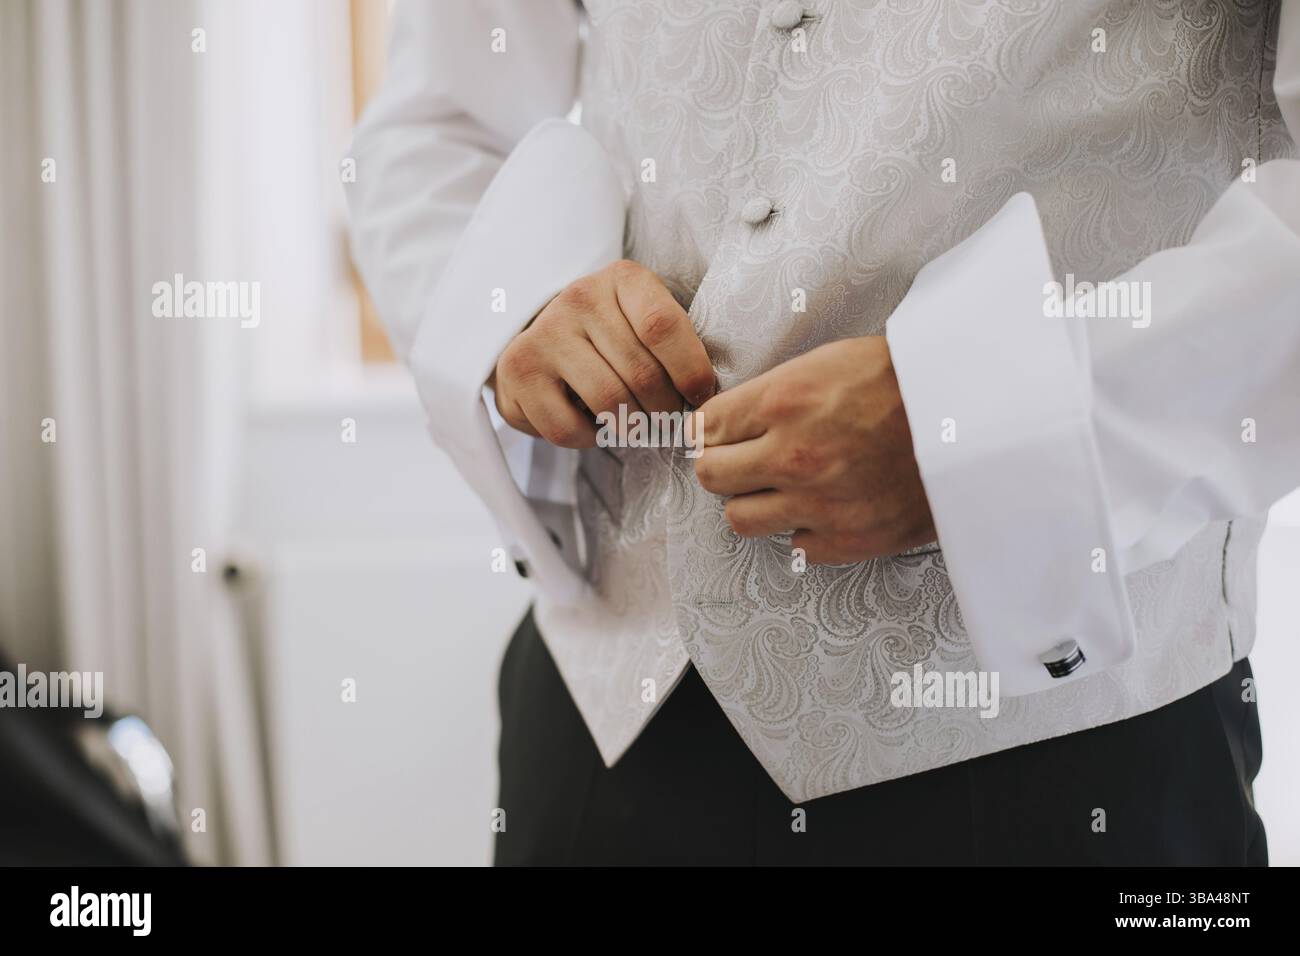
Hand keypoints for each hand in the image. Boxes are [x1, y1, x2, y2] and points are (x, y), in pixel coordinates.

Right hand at [491, 260, 715, 447]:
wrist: (543, 335)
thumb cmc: (613, 335)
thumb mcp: (646, 318)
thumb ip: (676, 343)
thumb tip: (709, 399)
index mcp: (623, 279)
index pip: (662, 326)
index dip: (690, 371)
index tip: (700, 396)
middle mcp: (579, 298)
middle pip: (640, 373)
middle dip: (665, 410)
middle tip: (668, 421)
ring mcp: (544, 334)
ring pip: (608, 402)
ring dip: (632, 427)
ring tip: (636, 424)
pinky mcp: (519, 372)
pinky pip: (568, 428)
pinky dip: (590, 439)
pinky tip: (594, 424)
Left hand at [694, 336, 935, 563]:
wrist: (974, 417)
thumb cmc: (906, 381)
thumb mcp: (829, 362)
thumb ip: (774, 395)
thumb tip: (726, 422)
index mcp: (785, 402)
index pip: (706, 427)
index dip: (710, 429)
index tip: (718, 433)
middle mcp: (794, 455)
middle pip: (711, 476)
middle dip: (721, 466)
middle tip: (742, 460)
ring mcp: (819, 503)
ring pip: (740, 519)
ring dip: (754, 502)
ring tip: (780, 487)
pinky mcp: (848, 539)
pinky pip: (796, 546)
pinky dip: (805, 530)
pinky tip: (826, 507)